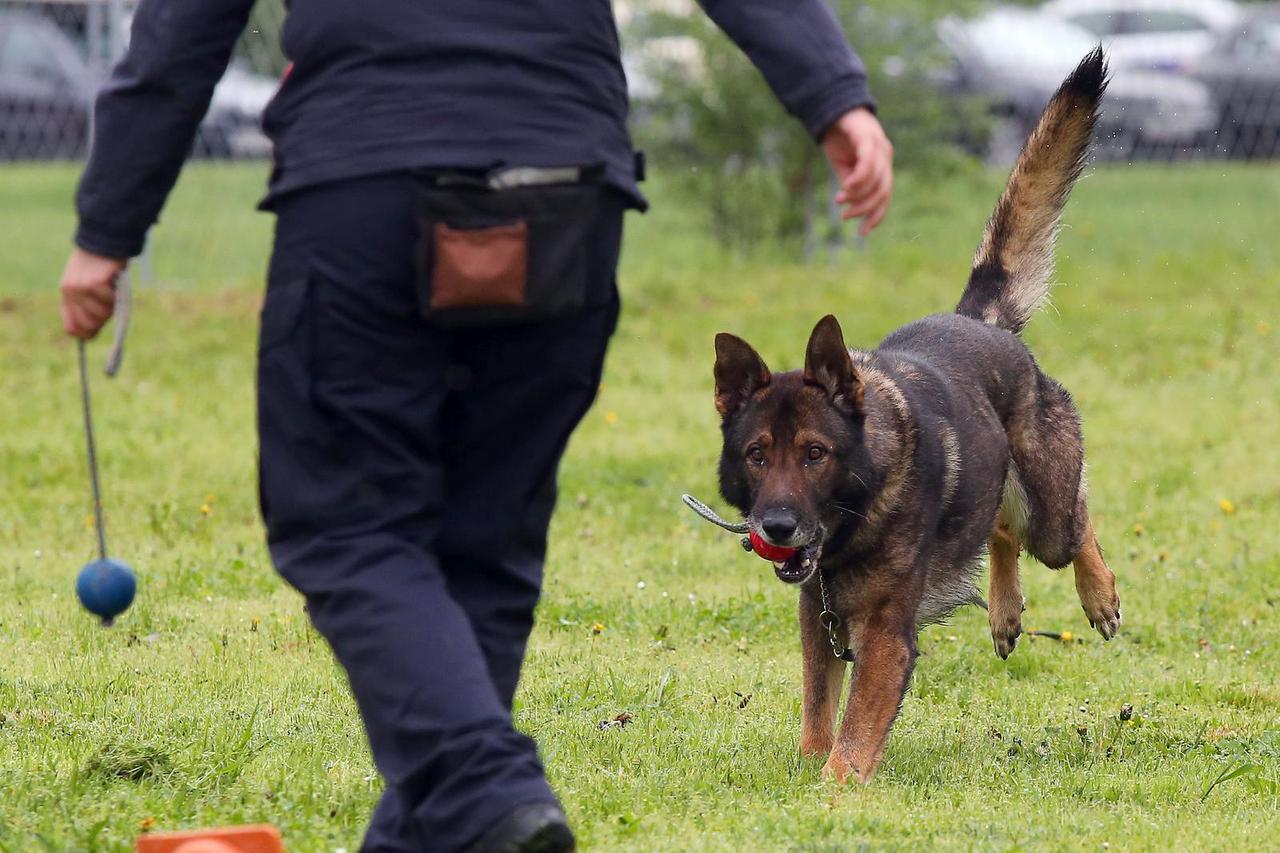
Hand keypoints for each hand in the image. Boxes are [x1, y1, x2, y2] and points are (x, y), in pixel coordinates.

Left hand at [60, 248, 125, 338]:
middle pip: (90, 324)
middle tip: (109, 302)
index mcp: (66, 294)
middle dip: (103, 318)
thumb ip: (88, 307)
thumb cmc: (101, 265)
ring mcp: (80, 288)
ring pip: (102, 314)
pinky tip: (114, 280)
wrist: (105, 240)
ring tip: (111, 288)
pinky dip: (117, 293)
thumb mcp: (89, 286)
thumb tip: (89, 335)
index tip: (98, 329)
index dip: (87, 333)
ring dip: (112, 304)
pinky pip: (110, 301)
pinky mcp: (93, 283)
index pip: (71, 328)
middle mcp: (69, 292)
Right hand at [821, 107, 893, 235]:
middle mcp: (885, 156)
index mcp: (882, 164)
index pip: (885, 196)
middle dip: (865, 208)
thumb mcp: (843, 166)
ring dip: (858, 195)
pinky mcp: (869, 137)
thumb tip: (851, 202)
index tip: (862, 232)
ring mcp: (880, 146)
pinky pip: (868, 164)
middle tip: (845, 216)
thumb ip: (850, 183)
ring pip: (876, 181)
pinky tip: (845, 187)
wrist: (830, 108)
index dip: (876, 216)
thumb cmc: (837, 137)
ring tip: (840, 199)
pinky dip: (858, 179)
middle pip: (883, 191)